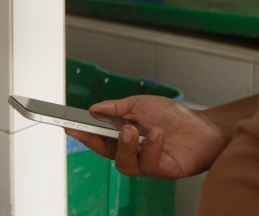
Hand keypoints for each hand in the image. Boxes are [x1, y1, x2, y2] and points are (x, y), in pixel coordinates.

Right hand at [64, 95, 226, 178]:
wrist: (204, 126)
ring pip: (125, 164)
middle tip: (90, 128)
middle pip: (106, 153)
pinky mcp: (163, 170)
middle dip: (94, 142)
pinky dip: (151, 146)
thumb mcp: (140, 104)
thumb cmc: (173, 116)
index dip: (83, 134)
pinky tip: (157, 133)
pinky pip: (149, 164)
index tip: (70, 126)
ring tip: (131, 129)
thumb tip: (94, 109)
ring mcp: (147, 162)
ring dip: (124, 146)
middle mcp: (133, 151)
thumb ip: (117, 107)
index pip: (98, 138)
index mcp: (123, 135)